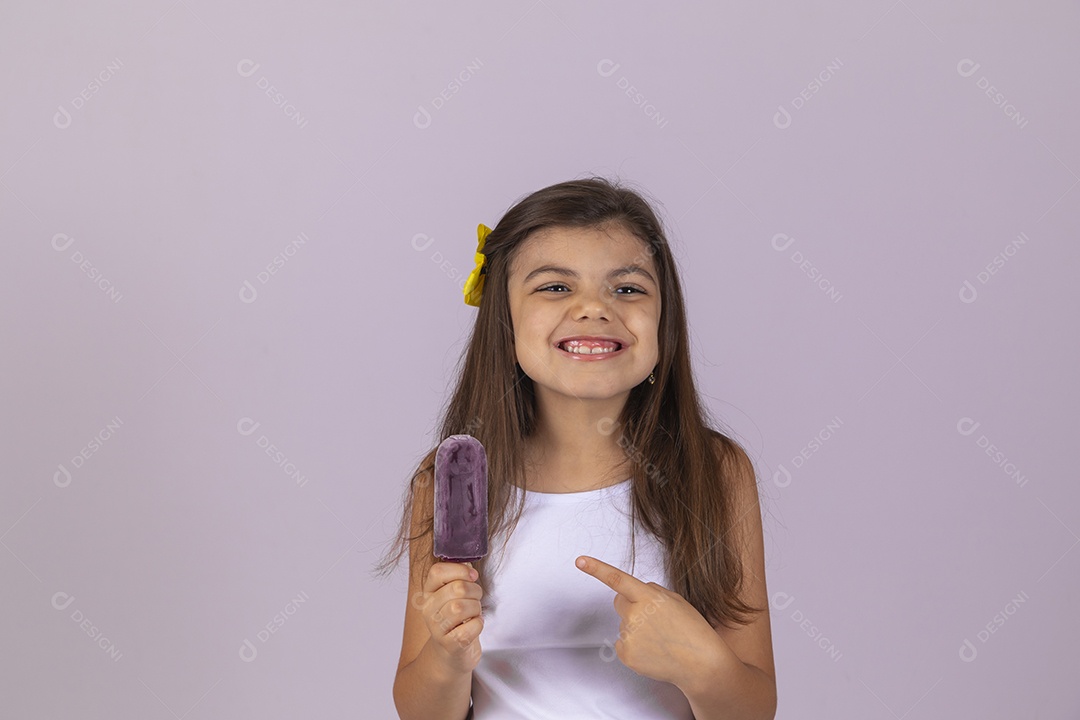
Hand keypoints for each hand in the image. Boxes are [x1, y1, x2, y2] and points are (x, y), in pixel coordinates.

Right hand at [415, 561, 484, 674]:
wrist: (452, 653)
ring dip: (476, 608)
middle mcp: (428, 610)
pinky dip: (478, 624)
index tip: (472, 576)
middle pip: (455, 588)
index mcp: (428, 593)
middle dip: (474, 590)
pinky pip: (470, 628)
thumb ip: (459, 578)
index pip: (437, 571)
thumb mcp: (455, 596)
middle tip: (477, 598)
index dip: (459, 569)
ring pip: (461, 607)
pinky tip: (474, 625)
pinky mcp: (450, 645)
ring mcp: (437, 629)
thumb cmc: (457, 620)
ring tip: (475, 613)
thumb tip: (467, 565)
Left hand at [575, 555, 724, 689]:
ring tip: (661, 638)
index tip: (580, 561)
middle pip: (619, 602)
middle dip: (631, 606)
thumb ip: (652, 592)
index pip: (618, 579)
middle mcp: (635, 615)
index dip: (596, 569)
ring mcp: (628, 636)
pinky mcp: (626, 654)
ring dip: (637, 628)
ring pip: (624, 624)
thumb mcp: (676, 600)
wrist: (701, 664)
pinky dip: (635, 646)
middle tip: (654, 619)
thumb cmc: (692, 630)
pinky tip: (653, 651)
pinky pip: (623, 643)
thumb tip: (636, 591)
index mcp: (648, 597)